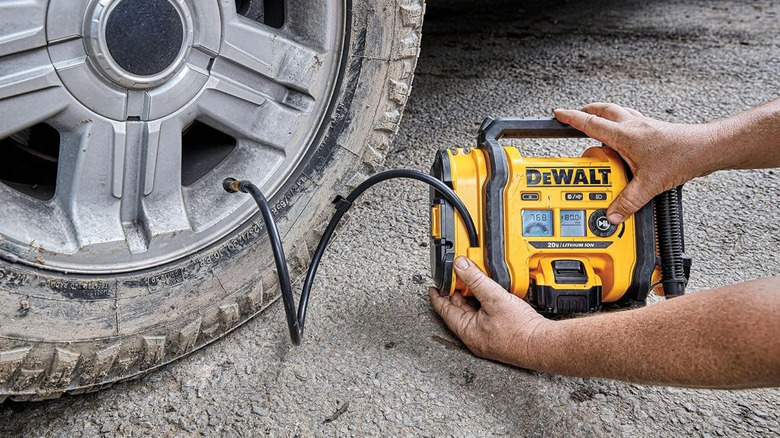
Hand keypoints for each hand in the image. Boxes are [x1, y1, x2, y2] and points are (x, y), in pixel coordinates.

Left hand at [429, 256, 549, 368]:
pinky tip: (492, 293)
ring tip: (475, 281)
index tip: (434, 286)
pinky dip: (485, 302)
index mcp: (467, 331)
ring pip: (474, 311)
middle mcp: (475, 336)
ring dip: (473, 296)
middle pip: (460, 309)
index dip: (438, 296)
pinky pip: (486, 315)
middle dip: (458, 292)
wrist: (543, 344)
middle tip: (458, 276)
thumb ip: (475, 280)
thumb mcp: (494, 298)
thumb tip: (459, 266)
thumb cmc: (520, 330)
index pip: (445, 310)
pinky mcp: (500, 334)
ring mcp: (487, 336)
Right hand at [554, 103, 716, 223]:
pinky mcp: (654, 130)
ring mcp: (645, 126)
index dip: (572, 119)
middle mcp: (633, 126)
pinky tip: (624, 137)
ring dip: (604, 116)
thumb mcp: (649, 185)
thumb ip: (628, 202)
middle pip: (603, 111)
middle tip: (574, 115)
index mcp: (625, 135)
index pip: (591, 124)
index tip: (558, 114)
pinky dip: (621, 124)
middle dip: (586, 112)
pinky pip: (631, 121)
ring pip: (618, 113)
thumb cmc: (682, 157)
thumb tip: (613, 214)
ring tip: (595, 125)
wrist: (706, 149)